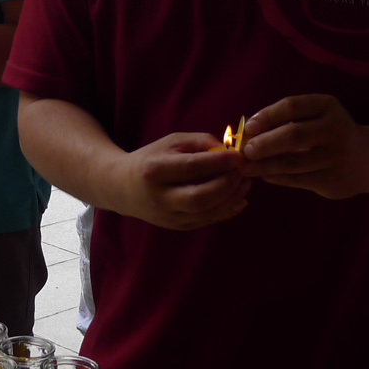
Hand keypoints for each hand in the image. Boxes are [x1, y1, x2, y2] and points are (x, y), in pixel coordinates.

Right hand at [106, 133, 249, 230]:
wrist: (123, 187)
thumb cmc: (151, 159)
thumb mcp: (170, 142)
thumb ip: (199, 142)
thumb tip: (229, 150)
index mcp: (154, 170)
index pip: (190, 168)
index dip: (218, 162)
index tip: (238, 155)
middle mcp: (160, 197)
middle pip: (199, 197)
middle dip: (227, 184)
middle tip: (242, 171)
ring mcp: (168, 216)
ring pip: (207, 213)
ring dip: (231, 198)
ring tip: (244, 182)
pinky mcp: (177, 226)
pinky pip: (208, 221)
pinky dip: (227, 210)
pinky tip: (239, 198)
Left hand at [239, 94, 368, 199]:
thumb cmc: (330, 133)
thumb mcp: (317, 115)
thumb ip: (288, 118)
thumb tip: (248, 129)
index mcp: (328, 107)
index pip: (292, 107)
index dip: (267, 115)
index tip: (249, 126)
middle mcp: (336, 130)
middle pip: (293, 136)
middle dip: (264, 144)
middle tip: (245, 151)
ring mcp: (337, 158)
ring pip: (292, 163)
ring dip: (264, 166)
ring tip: (246, 166)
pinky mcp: (333, 181)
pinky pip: (297, 180)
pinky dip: (276, 177)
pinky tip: (264, 175)